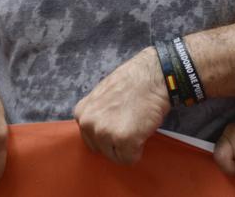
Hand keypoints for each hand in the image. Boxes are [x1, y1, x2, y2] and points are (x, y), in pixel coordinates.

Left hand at [73, 47, 169, 164]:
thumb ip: (96, 115)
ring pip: (115, 156)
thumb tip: (98, 132)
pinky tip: (142, 130)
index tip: (119, 121)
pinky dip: (138, 150)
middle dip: (116, 143)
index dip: (108, 134)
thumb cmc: (132, 84)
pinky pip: (130, 159)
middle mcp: (88, 123)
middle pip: (102, 150)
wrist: (153, 76)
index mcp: (81, 113)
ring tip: (136, 125)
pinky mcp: (123, 140)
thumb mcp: (102, 97)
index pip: (91, 139)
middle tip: (130, 123)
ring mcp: (104, 132)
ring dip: (128, 146)